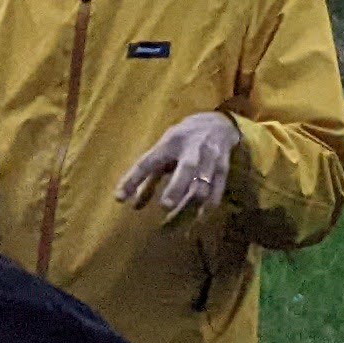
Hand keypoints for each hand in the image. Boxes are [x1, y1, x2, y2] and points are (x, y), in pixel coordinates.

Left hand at [119, 110, 242, 219]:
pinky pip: (218, 187)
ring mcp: (210, 157)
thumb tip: (130, 204)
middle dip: (177, 187)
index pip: (149, 161)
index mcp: (170, 142)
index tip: (120, 197)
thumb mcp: (163, 149)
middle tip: (165, 205)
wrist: (219, 123)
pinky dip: (209, 203)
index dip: (133, 179)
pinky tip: (200, 216)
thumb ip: (147, 177)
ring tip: (182, 219)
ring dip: (192, 200)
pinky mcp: (223, 166)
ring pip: (204, 181)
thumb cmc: (183, 139)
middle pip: (187, 167)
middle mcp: (192, 147)